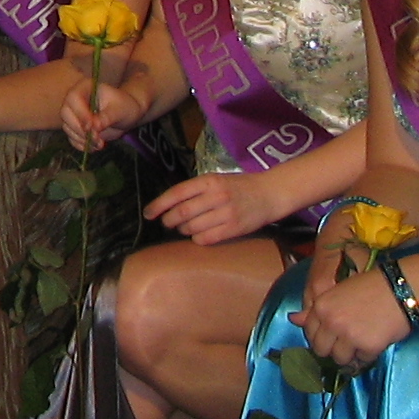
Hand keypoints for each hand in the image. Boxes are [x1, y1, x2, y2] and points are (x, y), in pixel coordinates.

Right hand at [62, 77, 145, 151]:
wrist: (126, 115)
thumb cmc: (124, 107)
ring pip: (67, 127)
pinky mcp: (75, 127)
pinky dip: (81, 145)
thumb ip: (106, 118)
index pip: (74, 98)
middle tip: (97, 139)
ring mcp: (74, 114)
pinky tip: (94, 147)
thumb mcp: (119, 111)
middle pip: (65, 113)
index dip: (80, 113)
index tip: (92, 127)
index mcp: (84, 87)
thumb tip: (94, 127)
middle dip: (80, 129)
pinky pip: (71, 137)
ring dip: (82, 139)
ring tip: (100, 145)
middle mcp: (75, 100)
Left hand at [144, 169, 271, 244]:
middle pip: (181, 213)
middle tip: (166, 222)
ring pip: (192, 227)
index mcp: (209, 181)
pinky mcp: (234, 229)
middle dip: (168, 220)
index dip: (159, 205)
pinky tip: (199, 235)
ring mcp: (225, 213)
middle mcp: (216, 196)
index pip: (177, 193)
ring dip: (183, 230)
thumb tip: (170, 204)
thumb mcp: (217, 180)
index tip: (148, 214)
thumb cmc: (240, 186)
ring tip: (184, 227)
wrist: (270, 194)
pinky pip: (206, 238)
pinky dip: (197, 238)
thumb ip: (196, 189)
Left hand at [295, 262, 412, 372]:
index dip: (319, 337)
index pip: (309, 331)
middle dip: (332, 349)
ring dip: (349, 355)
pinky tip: (375, 343)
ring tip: (361, 344)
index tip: (329, 338)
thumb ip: (317, 309)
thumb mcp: (340, 291)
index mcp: (321, 305)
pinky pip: (361, 361)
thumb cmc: (373, 286)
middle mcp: (330, 321)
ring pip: (339, 359)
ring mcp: (348, 335)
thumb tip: (293, 319)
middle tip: (346, 344)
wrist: (402, 287)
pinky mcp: (367, 346)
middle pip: (321, 349)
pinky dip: (368, 356)